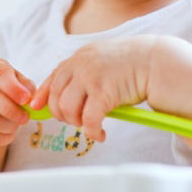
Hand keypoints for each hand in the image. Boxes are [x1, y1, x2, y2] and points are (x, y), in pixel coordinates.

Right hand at [0, 58, 35, 149]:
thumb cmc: (5, 89)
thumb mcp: (17, 81)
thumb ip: (26, 86)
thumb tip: (31, 97)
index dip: (14, 88)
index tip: (26, 99)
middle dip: (11, 109)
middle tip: (25, 118)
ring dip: (7, 125)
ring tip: (17, 125)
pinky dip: (0, 137)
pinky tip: (9, 135)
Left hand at [29, 35, 159, 142]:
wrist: (155, 61)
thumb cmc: (132, 64)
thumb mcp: (101, 60)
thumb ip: (84, 72)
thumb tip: (68, 95)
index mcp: (79, 57)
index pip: (53, 77)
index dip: (43, 95)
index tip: (36, 107)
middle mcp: (81, 65)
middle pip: (57, 97)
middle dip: (63, 115)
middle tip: (77, 121)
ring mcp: (90, 78)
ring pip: (68, 110)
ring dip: (77, 123)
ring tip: (90, 125)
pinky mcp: (103, 93)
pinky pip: (89, 120)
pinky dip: (93, 132)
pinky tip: (101, 135)